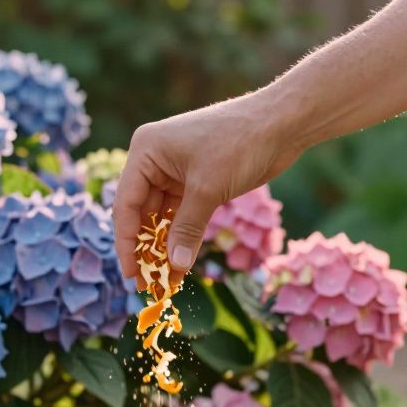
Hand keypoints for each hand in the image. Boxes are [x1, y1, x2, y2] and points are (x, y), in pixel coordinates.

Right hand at [113, 92, 300, 280]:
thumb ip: (187, 229)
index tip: (132, 273)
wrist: (281, 123)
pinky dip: (181, 235)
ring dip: (164, 245)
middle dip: (145, 247)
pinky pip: (180, 214)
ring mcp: (174, 170)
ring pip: (161, 216)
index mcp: (146, 151)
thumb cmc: (239, 144)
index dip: (127, 241)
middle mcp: (154, 160)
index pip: (126, 203)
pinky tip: (181, 260)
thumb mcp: (208, 189)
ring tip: (164, 278)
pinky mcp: (195, 180)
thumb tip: (174, 266)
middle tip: (147, 283)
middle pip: (140, 212)